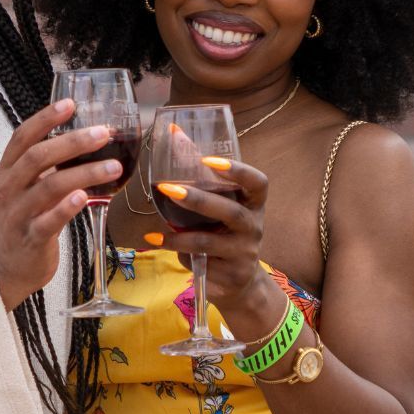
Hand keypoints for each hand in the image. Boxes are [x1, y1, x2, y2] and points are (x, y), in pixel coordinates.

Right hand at [0, 98, 120, 309]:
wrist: (8, 266)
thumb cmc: (24, 219)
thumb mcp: (26, 186)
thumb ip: (47, 164)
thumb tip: (86, 136)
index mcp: (8, 170)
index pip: (23, 136)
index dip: (45, 118)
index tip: (70, 104)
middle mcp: (9, 188)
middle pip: (38, 157)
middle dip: (72, 142)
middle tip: (102, 134)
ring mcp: (18, 214)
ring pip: (49, 187)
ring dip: (84, 173)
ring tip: (112, 166)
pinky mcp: (31, 238)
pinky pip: (49, 221)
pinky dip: (67, 207)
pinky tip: (85, 197)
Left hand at [147, 158, 277, 322]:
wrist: (239, 280)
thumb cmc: (223, 232)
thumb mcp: (218, 205)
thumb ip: (200, 175)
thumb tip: (174, 132)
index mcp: (254, 203)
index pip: (258, 182)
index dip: (238, 170)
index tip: (208, 159)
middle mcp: (254, 226)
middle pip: (231, 211)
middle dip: (198, 199)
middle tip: (168, 188)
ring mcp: (245, 252)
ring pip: (210, 241)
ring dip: (180, 235)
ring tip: (154, 232)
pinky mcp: (232, 274)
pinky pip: (201, 261)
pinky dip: (177, 252)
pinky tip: (157, 244)